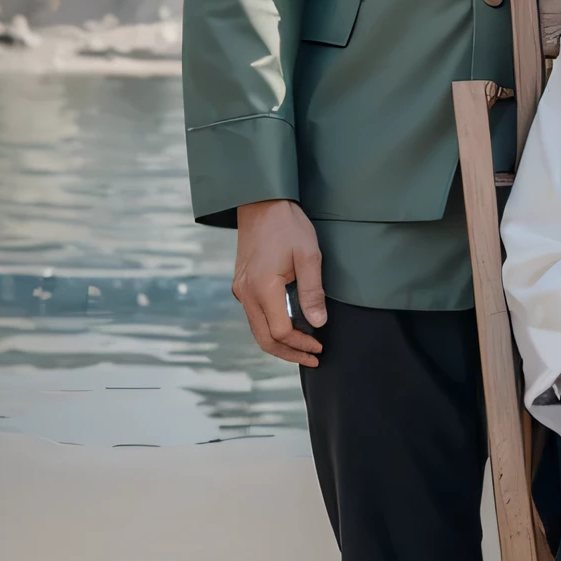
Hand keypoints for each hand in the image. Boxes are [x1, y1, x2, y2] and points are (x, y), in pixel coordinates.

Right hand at [233, 198, 325, 366]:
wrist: (261, 202)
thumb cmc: (287, 225)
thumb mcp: (309, 255)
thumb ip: (313, 292)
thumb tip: (318, 323)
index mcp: (262, 287)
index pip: (280, 332)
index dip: (301, 344)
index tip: (320, 345)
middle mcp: (246, 293)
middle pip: (264, 339)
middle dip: (289, 353)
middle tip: (313, 358)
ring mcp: (240, 289)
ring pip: (257, 329)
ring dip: (279, 343)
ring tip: (303, 348)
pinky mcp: (241, 284)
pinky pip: (254, 316)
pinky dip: (270, 328)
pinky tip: (288, 327)